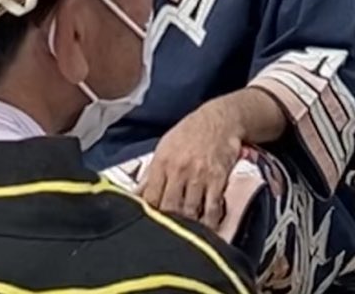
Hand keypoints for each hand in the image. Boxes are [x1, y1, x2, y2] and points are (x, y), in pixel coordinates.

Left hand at [140, 97, 245, 232]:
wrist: (220, 118)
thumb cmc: (190, 132)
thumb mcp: (165, 146)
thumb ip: (150, 173)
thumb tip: (134, 195)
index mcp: (162, 162)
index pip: (150, 198)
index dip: (148, 216)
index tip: (149, 227)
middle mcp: (179, 170)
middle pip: (169, 209)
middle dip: (168, 225)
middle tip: (168, 235)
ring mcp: (199, 175)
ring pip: (190, 212)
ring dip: (188, 227)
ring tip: (186, 235)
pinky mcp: (218, 179)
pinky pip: (212, 208)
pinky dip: (209, 222)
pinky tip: (206, 228)